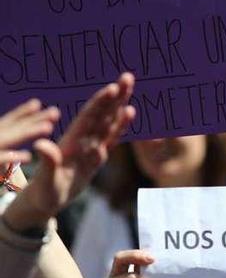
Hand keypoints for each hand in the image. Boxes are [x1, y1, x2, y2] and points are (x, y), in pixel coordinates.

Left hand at [3, 74, 134, 229]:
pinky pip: (112, 137)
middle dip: (114, 96)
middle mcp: (82, 140)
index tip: (112, 88)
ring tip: (129, 85)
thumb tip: (43, 144)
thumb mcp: (46, 180)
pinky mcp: (97, 155)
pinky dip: (121, 125)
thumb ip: (48, 162)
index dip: (100, 104)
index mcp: (71, 143)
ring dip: (119, 103)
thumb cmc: (44, 194)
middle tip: (128, 77)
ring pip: (108, 121)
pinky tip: (130, 111)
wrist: (46, 200)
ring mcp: (91, 146)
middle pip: (102, 114)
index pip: (88, 119)